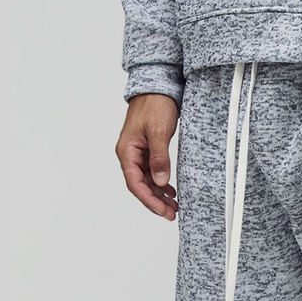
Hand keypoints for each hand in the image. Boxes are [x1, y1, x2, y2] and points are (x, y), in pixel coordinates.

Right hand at [116, 93, 179, 219]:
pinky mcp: (148, 152)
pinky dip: (161, 184)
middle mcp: (130, 155)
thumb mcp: (158, 131)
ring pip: (147, 182)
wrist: (157, 87)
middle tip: (172, 214)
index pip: (135, 184)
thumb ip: (159, 157)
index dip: (149, 200)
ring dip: (159, 195)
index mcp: (127, 151)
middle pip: (141, 186)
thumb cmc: (154, 104)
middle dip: (156, 202)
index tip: (163, 211)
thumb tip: (160, 182)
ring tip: (174, 207)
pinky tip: (171, 192)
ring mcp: (138, 154)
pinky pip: (152, 173)